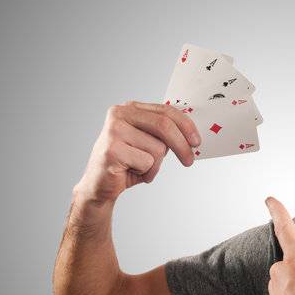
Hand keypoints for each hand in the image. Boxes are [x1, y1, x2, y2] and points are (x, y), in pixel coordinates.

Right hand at [74, 101, 200, 205]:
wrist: (97, 187)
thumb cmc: (125, 164)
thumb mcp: (146, 143)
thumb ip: (162, 133)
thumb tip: (191, 134)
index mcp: (129, 108)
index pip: (165, 111)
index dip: (185, 125)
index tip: (196, 141)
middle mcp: (119, 114)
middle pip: (164, 125)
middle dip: (182, 145)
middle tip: (190, 161)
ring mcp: (114, 131)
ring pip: (157, 148)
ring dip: (155, 165)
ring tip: (139, 167)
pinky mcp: (112, 150)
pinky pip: (146, 162)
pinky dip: (145, 173)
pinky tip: (130, 172)